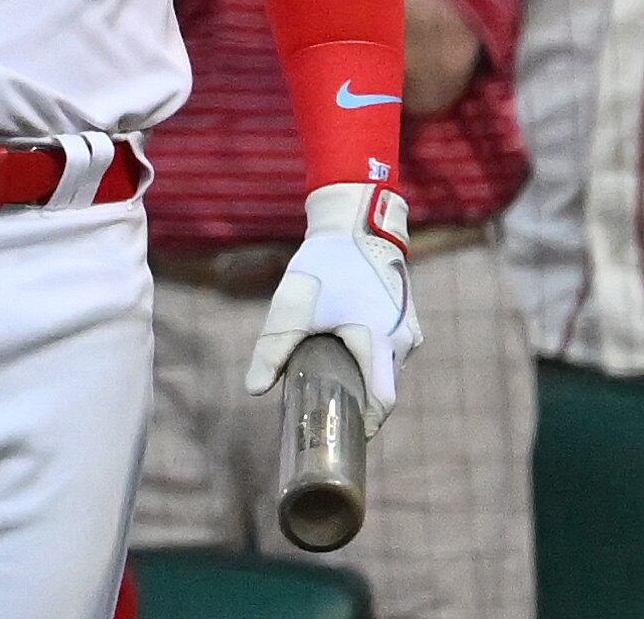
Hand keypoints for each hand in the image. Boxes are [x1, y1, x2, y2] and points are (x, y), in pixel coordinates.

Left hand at [246, 182, 420, 437]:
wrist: (355, 226)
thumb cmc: (324, 267)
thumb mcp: (290, 308)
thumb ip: (272, 350)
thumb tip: (253, 391)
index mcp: (379, 343)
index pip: (382, 402)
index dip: (366, 424)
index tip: (345, 438)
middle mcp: (404, 341)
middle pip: (383, 388)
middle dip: (360, 402)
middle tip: (329, 414)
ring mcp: (410, 330)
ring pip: (388, 370)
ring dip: (365, 379)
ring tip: (333, 386)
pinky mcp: (407, 320)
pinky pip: (391, 352)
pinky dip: (372, 360)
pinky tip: (345, 358)